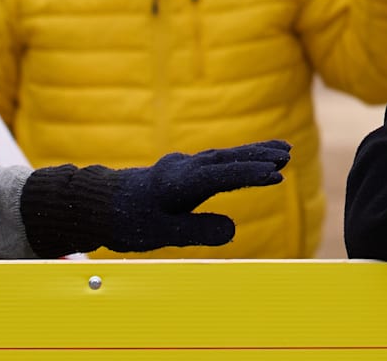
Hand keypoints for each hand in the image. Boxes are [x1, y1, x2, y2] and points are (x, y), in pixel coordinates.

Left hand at [19, 140, 290, 256]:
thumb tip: (233, 229)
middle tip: (287, 154)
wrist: (99, 203)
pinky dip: (239, 157)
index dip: (250, 175)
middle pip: (227, 157)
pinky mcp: (184, 169)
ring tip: (283, 151)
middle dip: (258, 156)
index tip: (277, 176)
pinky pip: (217, 159)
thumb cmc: (128, 221)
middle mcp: (183, 167)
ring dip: (253, 152)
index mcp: (178, 182)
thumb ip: (196, 230)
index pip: (221, 175)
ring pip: (224, 155)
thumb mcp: (160, 233)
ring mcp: (184, 165)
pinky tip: (252, 158)